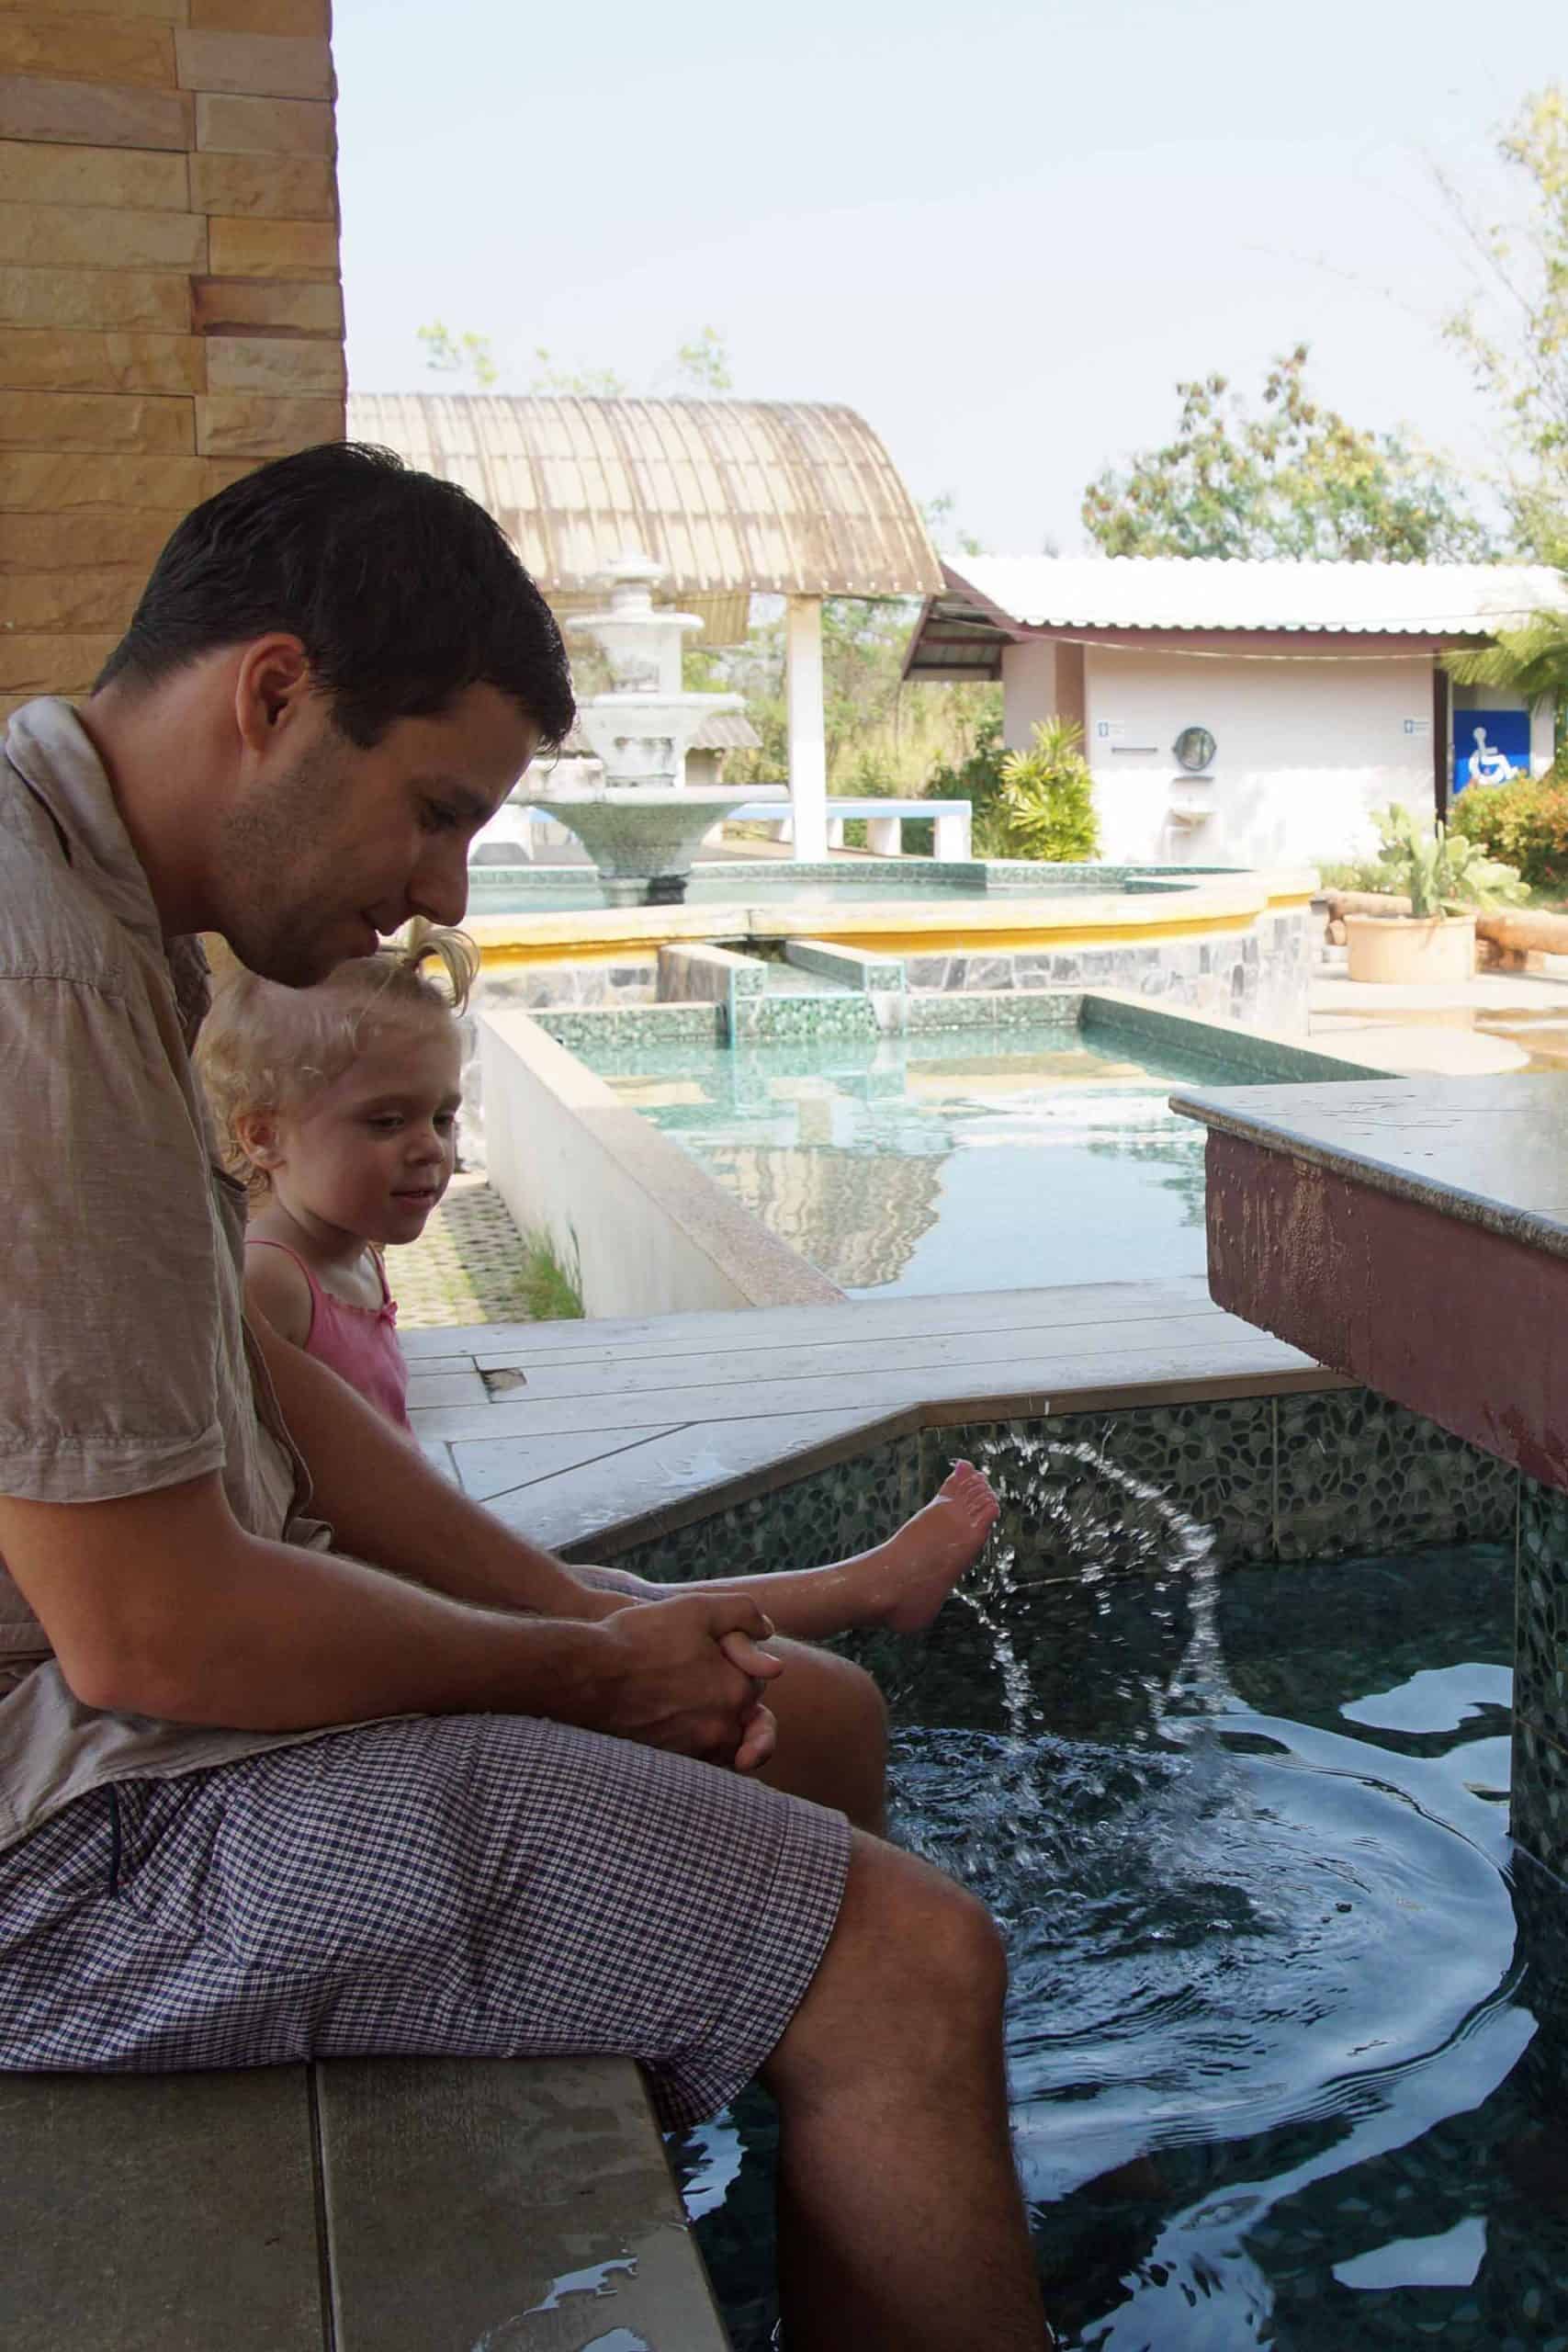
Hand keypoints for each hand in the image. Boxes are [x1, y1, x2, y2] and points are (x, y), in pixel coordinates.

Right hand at [578, 1591, 783, 1765]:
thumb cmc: (642, 1637)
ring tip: (690, 1698)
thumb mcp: (698, 1609)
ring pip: (724, 1740)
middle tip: (701, 1674)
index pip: (757, 1679)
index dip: (739, 1660)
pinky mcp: (668, 1763)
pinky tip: (674, 1718)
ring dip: (718, 1723)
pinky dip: (695, 1741)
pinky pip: (698, 1758)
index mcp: (736, 1691)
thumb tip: (768, 1631)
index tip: (715, 1648)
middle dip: (732, 1694)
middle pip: (744, 1713)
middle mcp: (720, 1728)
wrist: (586, 1675)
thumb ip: (744, 1613)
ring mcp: (693, 1751)